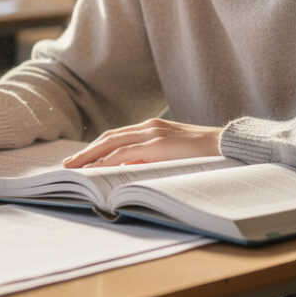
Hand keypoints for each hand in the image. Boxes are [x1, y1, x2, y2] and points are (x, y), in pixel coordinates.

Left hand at [63, 118, 220, 167]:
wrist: (227, 145)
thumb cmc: (202, 154)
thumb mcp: (172, 155)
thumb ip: (152, 158)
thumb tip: (130, 170)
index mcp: (152, 127)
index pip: (116, 136)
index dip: (96, 147)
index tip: (81, 159)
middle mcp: (148, 126)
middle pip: (108, 138)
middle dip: (86, 152)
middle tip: (68, 165)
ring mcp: (152, 133)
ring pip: (111, 144)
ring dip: (90, 157)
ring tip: (75, 169)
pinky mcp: (158, 143)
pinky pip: (125, 153)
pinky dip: (107, 161)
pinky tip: (96, 170)